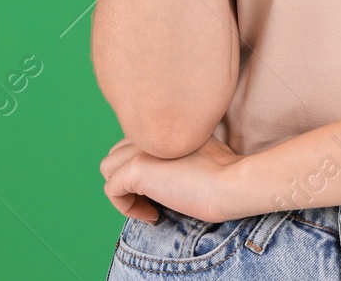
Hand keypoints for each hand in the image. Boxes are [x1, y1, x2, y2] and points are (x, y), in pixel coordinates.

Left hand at [100, 134, 248, 224]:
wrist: (231, 183)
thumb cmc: (224, 173)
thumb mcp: (198, 149)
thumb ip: (176, 149)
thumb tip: (165, 170)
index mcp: (162, 124)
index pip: (133, 141)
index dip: (143, 166)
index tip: (162, 188)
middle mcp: (147, 131)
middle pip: (117, 152)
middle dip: (128, 178)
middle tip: (153, 199)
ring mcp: (139, 148)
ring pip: (108, 168)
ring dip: (124, 191)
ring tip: (149, 206)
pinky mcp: (135, 168)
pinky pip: (112, 191)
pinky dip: (127, 208)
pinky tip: (153, 215)